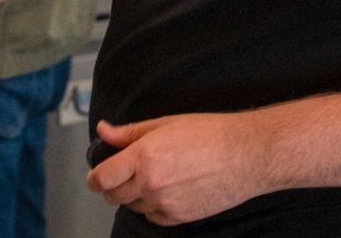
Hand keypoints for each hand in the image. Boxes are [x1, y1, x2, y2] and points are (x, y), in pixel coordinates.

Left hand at [86, 114, 266, 226]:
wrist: (246, 154)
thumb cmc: (210, 133)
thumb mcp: (164, 123)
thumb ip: (129, 132)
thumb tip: (104, 131)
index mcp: (143, 157)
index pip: (102, 177)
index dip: (94, 177)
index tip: (95, 176)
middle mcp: (151, 184)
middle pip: (114, 196)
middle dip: (112, 187)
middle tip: (120, 175)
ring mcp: (166, 204)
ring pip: (134, 208)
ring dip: (134, 196)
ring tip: (150, 178)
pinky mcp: (181, 218)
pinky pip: (154, 218)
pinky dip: (153, 209)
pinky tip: (165, 192)